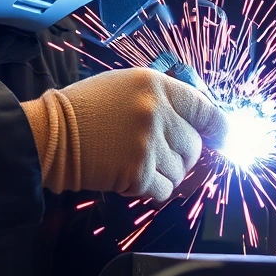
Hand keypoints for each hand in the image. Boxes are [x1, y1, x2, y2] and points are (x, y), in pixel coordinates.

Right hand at [23, 67, 226, 200]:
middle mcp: (156, 111)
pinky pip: (164, 190)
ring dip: (164, 173)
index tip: (224, 138)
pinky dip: (151, 189)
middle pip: (195, 145)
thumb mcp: (125, 86)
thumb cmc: (84, 110)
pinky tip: (129, 175)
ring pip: (181, 171)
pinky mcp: (138, 172)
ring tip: (135, 161)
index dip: (219, 127)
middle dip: (181, 155)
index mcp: (155, 85)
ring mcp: (148, 143)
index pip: (205, 107)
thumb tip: (199, 122)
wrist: (51, 134)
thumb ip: (161, 99)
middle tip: (155, 153)